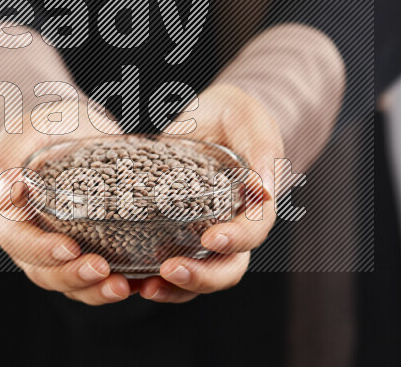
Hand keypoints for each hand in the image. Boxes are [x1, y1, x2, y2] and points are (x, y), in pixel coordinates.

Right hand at [0, 101, 133, 305]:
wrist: (74, 131)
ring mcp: (53, 251)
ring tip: (122, 286)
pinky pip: (90, 282)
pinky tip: (135, 283)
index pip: (18, 240)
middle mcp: (26, 239)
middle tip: (103, 269)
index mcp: (7, 212)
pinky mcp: (81, 254)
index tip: (70, 247)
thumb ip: (13, 153)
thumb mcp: (28, 128)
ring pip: (66, 284)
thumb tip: (7, 186)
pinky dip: (109, 287)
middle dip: (72, 276)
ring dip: (93, 291)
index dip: (41, 250)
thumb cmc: (47, 126)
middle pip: (42, 272)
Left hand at [139, 84, 283, 302]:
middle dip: (203, 276)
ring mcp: (206, 232)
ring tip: (147, 287)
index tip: (210, 238)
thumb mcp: (248, 116)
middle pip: (228, 267)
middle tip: (171, 270)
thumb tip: (267, 189)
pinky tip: (133, 278)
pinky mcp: (178, 232)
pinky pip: (173, 264)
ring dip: (177, 287)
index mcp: (256, 203)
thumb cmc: (234, 113)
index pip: (254, 232)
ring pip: (201, 274)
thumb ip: (262, 145)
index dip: (236, 240)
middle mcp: (234, 225)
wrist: (207, 115)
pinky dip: (156, 277)